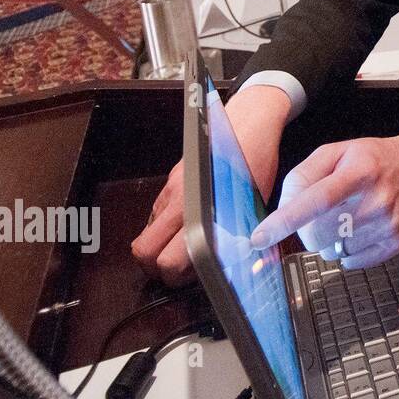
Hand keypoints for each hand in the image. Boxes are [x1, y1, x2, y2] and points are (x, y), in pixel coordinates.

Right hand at [132, 85, 286, 286]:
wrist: (249, 121)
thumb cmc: (256, 159)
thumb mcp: (253, 203)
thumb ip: (238, 234)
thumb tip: (234, 264)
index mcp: (198, 208)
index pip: (168, 259)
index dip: (176, 277)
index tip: (194, 277)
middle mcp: (177, 199)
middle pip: (142, 251)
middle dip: (155, 267)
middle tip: (181, 270)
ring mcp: (170, 189)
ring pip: (147, 231)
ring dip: (161, 245)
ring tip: (188, 246)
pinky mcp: (170, 180)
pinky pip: (156, 213)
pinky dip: (165, 226)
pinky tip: (188, 224)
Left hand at [251, 127, 398, 268]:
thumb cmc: (369, 160)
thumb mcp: (334, 152)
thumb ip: (303, 175)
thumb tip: (284, 209)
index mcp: (359, 170)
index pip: (318, 199)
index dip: (285, 220)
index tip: (260, 237)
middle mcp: (377, 198)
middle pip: (319, 233)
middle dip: (306, 229)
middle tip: (318, 215)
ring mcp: (389, 224)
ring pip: (333, 250)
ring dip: (329, 239)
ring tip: (345, 218)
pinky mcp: (395, 242)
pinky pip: (351, 261)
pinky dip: (346, 250)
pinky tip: (357, 230)